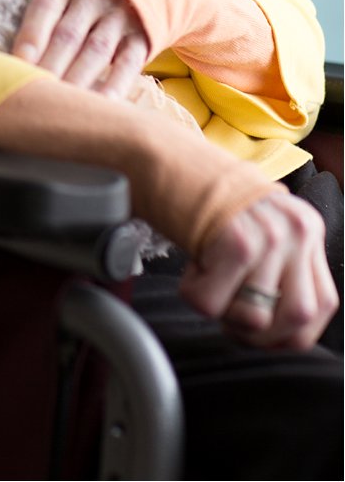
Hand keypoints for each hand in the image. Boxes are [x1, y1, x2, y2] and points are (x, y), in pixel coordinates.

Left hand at [0, 0, 148, 99]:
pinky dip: (113, 88)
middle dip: (47, 66)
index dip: (30, 36)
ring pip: (95, 52)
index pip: (45, 6)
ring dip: (75, 81)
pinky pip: (127, 65)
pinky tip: (96, 108)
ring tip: (55, 107)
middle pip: (68, 35)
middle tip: (27, 95)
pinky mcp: (144, 37)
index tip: (15, 63)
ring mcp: (123, 14)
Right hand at [180, 190, 337, 349]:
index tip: (263, 332)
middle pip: (297, 318)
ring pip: (253, 317)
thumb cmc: (221, 211)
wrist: (183, 169)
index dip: (290, 333)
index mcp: (308, 231)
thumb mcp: (268, 230)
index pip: (322, 306)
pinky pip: (214, 304)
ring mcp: (270, 237)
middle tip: (234, 321)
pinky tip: (196, 270)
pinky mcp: (237, 242)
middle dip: (262, 336)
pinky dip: (196, 294)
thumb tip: (282, 332)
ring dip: (224, 313)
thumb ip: (285, 269)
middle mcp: (297, 232)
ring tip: (212, 284)